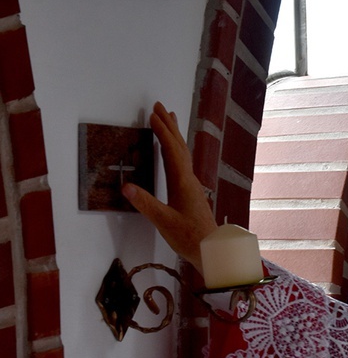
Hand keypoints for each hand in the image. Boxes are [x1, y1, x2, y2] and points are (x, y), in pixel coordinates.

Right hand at [123, 101, 217, 271]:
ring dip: (175, 136)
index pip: (172, 150)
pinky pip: (183, 163)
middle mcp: (190, 180)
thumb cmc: (189, 238)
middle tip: (160, 107)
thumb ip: (146, 204)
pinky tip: (174, 153)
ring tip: (169, 120)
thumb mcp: (164, 222)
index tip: (152, 115)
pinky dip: (176, 150)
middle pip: (180, 147)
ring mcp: (192, 186)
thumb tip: (126, 187)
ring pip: (183, 154)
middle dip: (169, 126)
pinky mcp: (191, 193)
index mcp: (183, 182)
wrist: (212, 250)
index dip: (162, 132)